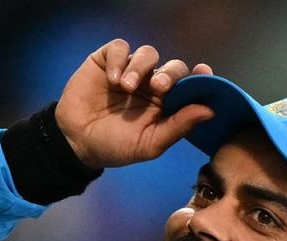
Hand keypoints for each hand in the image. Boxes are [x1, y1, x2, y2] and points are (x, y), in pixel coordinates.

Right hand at [55, 39, 213, 168]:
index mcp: (167, 104)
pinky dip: (119, 60)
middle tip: (158, 88)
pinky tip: (112, 78)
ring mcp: (131, 70)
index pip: (191, 84)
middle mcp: (152, 84)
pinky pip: (120, 48)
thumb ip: (178, 126)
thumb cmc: (115, 146)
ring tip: (126, 86)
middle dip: (169, 74)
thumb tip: (210, 111)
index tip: (204, 72)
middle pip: (172, 67)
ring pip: (147, 54)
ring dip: (140, 68)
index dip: (201, 77)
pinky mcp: (108, 61)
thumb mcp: (149, 144)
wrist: (76, 143)